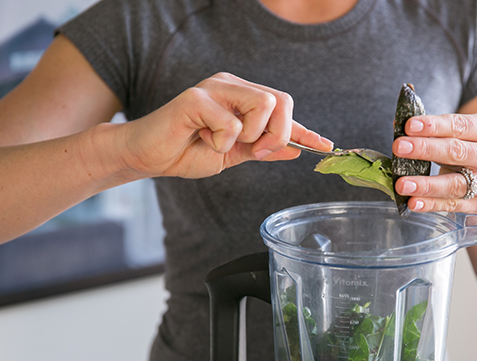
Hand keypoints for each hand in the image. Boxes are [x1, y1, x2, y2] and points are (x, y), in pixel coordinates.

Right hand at [118, 72, 332, 178]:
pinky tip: (202, 138)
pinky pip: (231, 122)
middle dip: (278, 133)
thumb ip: (262, 150)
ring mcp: (215, 89)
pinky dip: (221, 141)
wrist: (150, 158)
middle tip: (257, 151)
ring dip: (249, 136)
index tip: (326, 147)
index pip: (282, 109)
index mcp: (242, 99)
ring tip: (223, 143)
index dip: (304, 130)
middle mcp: (232, 87)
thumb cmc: (186, 152)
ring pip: (262, 104)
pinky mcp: (196, 98)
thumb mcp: (233, 155)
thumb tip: (295, 150)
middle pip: (280, 100)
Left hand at [391, 113, 476, 212]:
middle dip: (425, 149)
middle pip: (457, 152)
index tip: (408, 126)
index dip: (434, 125)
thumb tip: (400, 126)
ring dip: (426, 184)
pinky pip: (451, 205)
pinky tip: (412, 202)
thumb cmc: (468, 147)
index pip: (460, 125)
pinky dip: (430, 204)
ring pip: (455, 184)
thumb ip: (434, 131)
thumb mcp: (459, 133)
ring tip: (402, 184)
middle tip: (398, 148)